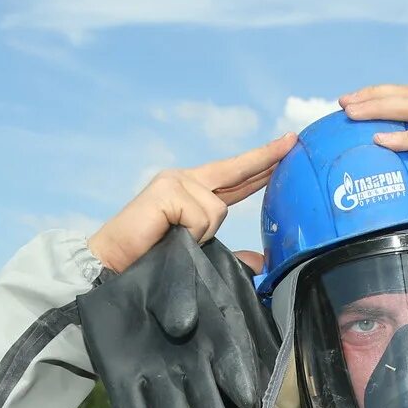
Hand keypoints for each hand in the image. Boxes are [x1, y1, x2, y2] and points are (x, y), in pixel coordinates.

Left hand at [78, 229, 279, 407]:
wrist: (111, 263)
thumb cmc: (156, 260)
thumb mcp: (175, 247)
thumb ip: (184, 272)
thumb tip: (184, 322)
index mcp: (210, 328)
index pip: (230, 358)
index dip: (239, 378)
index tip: (246, 400)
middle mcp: (187, 355)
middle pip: (206, 391)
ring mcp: (154, 368)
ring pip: (172, 404)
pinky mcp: (121, 374)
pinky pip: (130, 402)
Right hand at [88, 135, 296, 273]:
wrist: (114, 267)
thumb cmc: (152, 261)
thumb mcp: (200, 254)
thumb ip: (229, 253)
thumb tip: (261, 262)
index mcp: (194, 192)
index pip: (236, 176)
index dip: (263, 162)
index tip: (288, 144)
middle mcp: (186, 180)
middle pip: (235, 171)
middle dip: (265, 159)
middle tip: (293, 140)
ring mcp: (175, 182)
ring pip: (219, 208)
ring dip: (203, 234)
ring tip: (175, 241)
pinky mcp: (167, 190)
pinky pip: (202, 216)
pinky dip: (192, 234)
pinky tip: (168, 234)